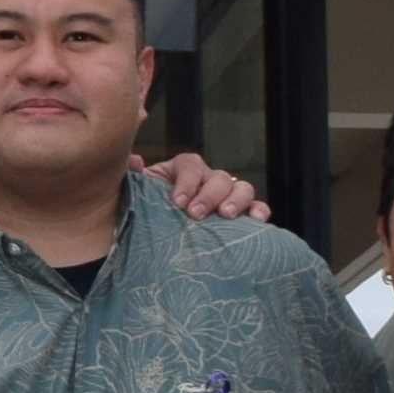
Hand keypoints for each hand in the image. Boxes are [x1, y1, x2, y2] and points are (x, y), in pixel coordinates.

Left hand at [139, 150, 269, 223]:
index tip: (178, 202)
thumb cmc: (147, 209)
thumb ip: (133, 174)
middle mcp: (208, 179)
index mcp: (183, 169)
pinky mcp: (240, 213)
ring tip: (226, 215)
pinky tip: (257, 220)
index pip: (190, 164)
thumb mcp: (137, 192)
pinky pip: (256, 207)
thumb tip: (135, 161)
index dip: (186, 181)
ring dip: (236, 200)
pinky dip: (260, 210)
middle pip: (218, 177)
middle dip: (209, 195)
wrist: (156, 231)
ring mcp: (226, 195)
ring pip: (242, 187)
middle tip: (196, 214)